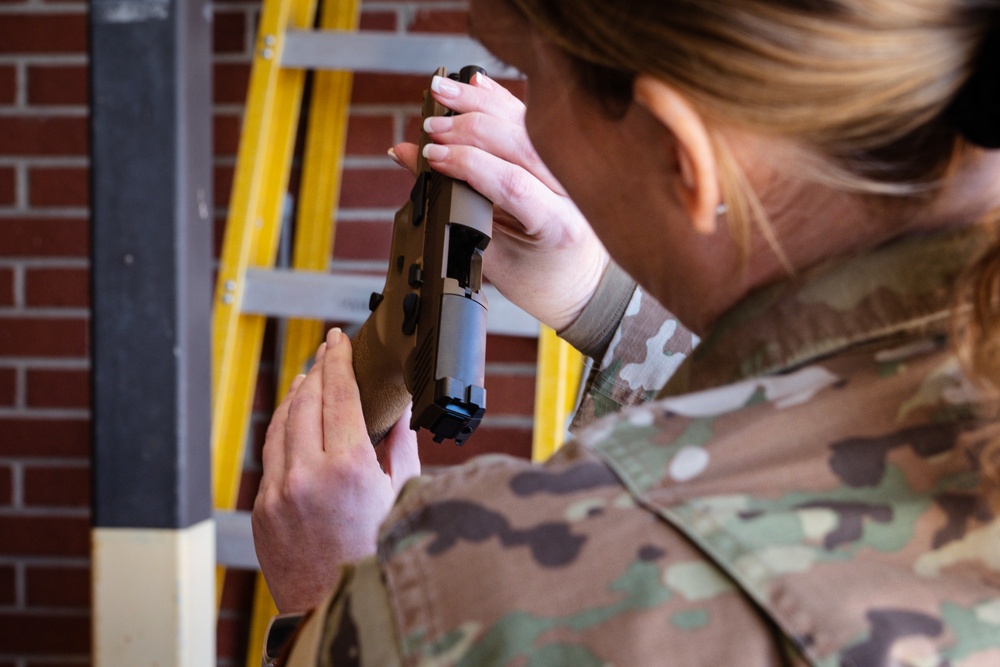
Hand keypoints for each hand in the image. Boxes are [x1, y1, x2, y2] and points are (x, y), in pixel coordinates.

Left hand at [251, 328, 419, 612]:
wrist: (337, 609)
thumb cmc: (380, 558)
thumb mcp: (402, 499)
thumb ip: (399, 449)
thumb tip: (400, 414)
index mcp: (348, 468)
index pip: (339, 394)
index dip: (339, 360)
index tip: (339, 339)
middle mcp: (307, 475)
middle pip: (306, 401)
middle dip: (318, 369)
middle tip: (327, 350)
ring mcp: (278, 492)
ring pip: (281, 424)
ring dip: (295, 395)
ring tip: (308, 377)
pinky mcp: (263, 509)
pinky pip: (270, 455)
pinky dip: (282, 428)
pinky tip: (292, 419)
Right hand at [391, 72, 608, 331]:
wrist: (582, 283)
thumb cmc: (538, 280)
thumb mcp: (490, 257)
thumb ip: (451, 210)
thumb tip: (409, 159)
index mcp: (558, 225)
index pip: (512, 182)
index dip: (468, 164)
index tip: (432, 157)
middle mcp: (572, 191)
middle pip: (520, 143)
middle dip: (469, 128)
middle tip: (430, 126)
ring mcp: (572, 170)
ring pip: (526, 123)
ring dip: (480, 103)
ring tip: (441, 91)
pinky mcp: (565, 155)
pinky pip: (530, 121)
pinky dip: (499, 100)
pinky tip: (474, 84)